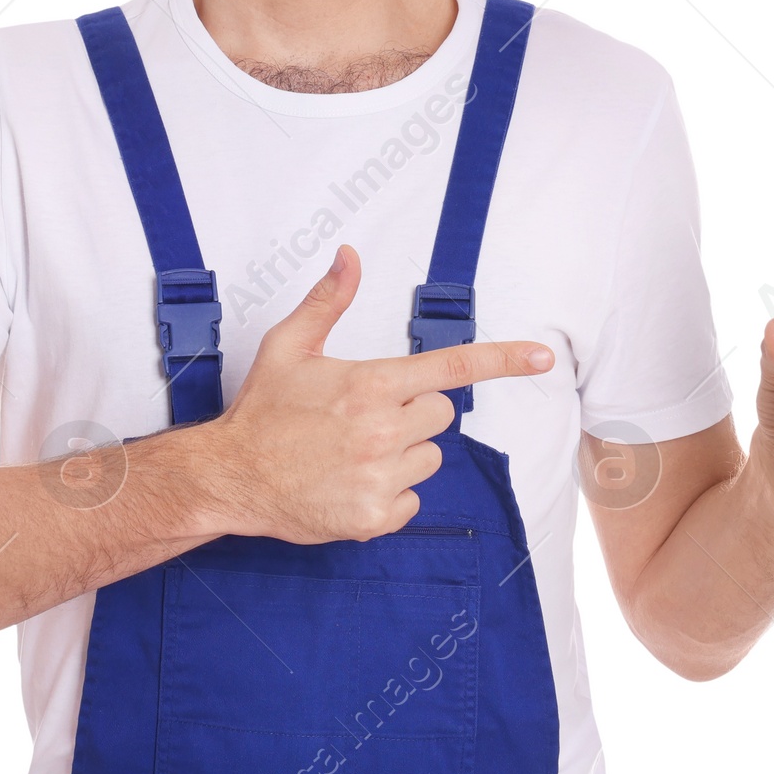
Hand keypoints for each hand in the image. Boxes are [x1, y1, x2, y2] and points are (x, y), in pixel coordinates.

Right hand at [199, 244, 554, 544]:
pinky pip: (411, 498)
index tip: (542, 357)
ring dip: (403, 453)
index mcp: (371, 385)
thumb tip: (349, 256)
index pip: (453, 368)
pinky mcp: (374, 517)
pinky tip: (350, 481)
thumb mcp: (289, 346)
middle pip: (441, 414)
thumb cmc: (262, 411)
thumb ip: (328, 300)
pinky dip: (388, 492)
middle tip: (365, 415)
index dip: (504, 360)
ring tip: (352, 451)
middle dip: (413, 411)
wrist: (230, 477)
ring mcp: (380, 477)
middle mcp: (382, 432)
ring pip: (430, 457)